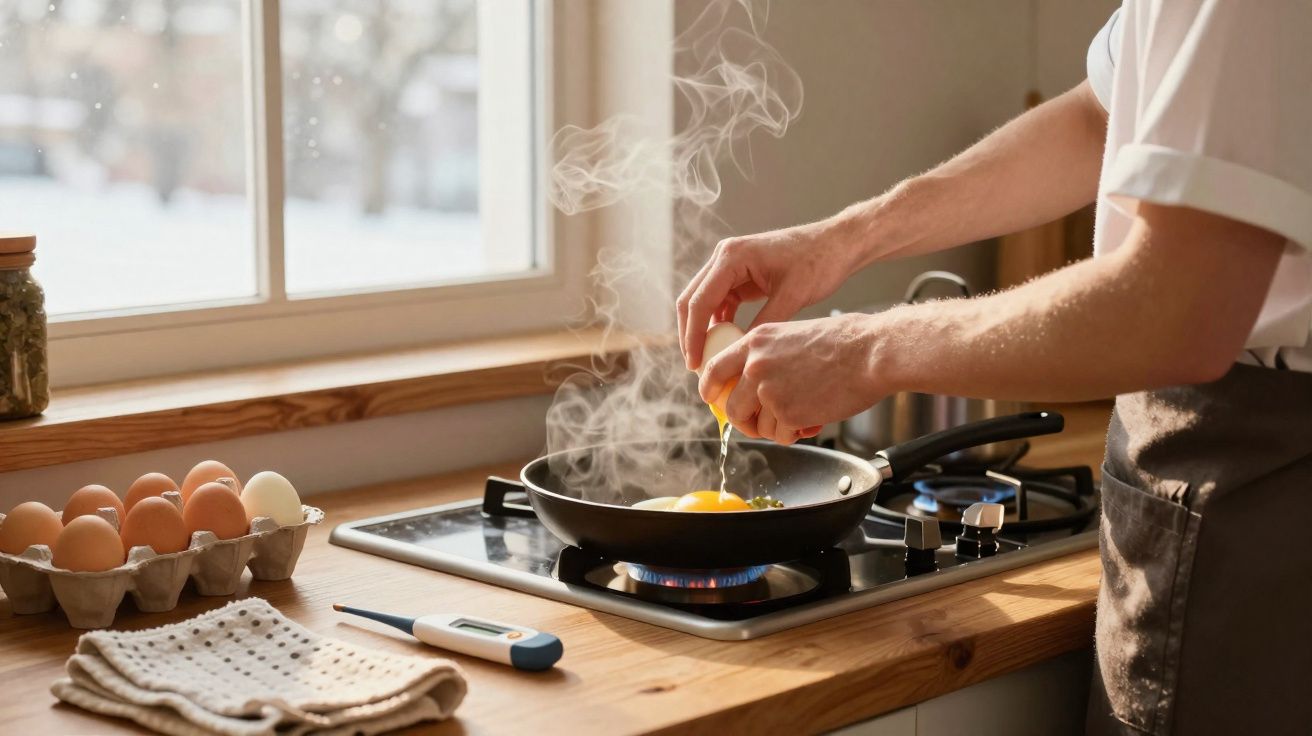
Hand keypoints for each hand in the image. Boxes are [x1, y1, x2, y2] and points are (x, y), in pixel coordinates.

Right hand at [676, 219, 862, 370]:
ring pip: (702, 303)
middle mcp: (724, 256)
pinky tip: (727, 346)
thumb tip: (740, 354)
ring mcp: (730, 265)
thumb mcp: (792, 296)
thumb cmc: (818, 262)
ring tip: (709, 361)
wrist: (836, 244)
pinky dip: (719, 324)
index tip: (696, 365)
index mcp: (732, 256)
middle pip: (691, 300)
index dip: (693, 336)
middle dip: (690, 335)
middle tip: (696, 368)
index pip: (699, 301)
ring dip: (702, 330)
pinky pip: (719, 303)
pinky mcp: (739, 275)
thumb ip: (764, 324)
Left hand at [699, 314, 886, 443]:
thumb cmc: (845, 342)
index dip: (710, 389)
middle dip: (745, 421)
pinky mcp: (788, 413)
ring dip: (777, 428)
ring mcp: (769, 390)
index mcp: (756, 341)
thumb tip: (756, 383)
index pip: (715, 368)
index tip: (710, 399)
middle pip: (732, 407)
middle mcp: (756, 365)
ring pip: (758, 426)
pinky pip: (781, 436)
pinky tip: (812, 421)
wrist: (871, 353)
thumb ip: (768, 356)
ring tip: (801, 417)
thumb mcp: (793, 335)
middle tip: (759, 424)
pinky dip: (795, 434)